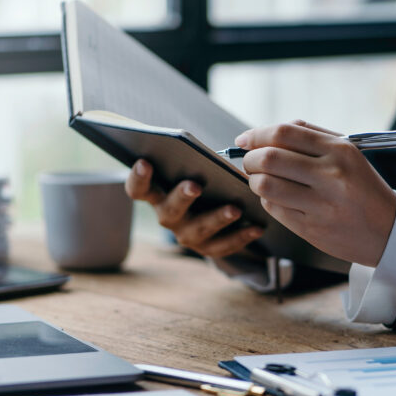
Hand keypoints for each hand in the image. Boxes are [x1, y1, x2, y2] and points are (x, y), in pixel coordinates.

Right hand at [124, 160, 262, 257]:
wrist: (218, 213)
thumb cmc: (204, 180)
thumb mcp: (196, 170)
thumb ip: (196, 161)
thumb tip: (216, 147)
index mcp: (158, 195)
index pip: (138, 189)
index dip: (138, 178)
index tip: (144, 162)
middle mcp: (168, 216)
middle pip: (170, 210)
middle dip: (181, 197)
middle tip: (194, 185)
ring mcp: (187, 235)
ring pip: (199, 230)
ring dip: (217, 219)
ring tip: (235, 209)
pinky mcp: (208, 249)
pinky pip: (224, 246)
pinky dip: (241, 236)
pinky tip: (257, 227)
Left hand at [235, 120, 395, 266]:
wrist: (387, 230)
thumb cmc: (362, 187)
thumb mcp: (348, 153)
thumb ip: (310, 137)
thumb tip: (266, 133)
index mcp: (340, 151)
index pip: (285, 133)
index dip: (257, 134)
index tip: (245, 140)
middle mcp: (331, 176)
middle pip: (269, 158)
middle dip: (250, 159)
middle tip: (250, 161)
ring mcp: (321, 204)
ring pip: (266, 185)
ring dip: (254, 180)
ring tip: (261, 179)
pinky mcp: (311, 228)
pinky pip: (273, 208)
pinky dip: (267, 199)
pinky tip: (277, 196)